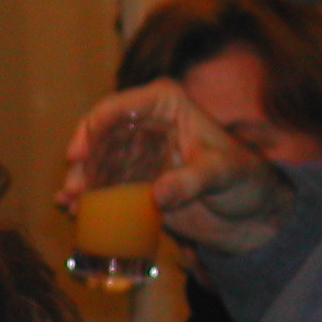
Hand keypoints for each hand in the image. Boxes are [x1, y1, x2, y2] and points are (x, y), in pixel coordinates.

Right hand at [58, 78, 293, 255]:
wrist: (250, 215)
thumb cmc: (245, 181)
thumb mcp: (224, 174)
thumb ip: (192, 181)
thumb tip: (157, 195)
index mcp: (167, 105)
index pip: (122, 105)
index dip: (94, 125)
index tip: (78, 154)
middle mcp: (146, 124)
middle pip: (100, 134)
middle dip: (81, 161)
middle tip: (74, 189)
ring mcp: (137, 154)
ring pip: (96, 161)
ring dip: (80, 181)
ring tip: (70, 205)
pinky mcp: (134, 183)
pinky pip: (103, 185)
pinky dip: (87, 197)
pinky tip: (71, 209)